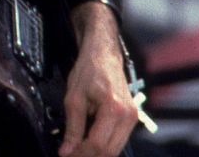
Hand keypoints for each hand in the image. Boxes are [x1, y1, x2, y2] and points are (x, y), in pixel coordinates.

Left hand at [58, 2, 138, 156]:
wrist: (104, 53)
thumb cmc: (89, 69)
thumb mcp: (73, 98)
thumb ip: (72, 127)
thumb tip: (66, 151)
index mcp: (114, 109)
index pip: (97, 145)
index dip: (80, 155)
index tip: (65, 156)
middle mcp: (128, 116)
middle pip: (110, 152)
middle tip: (70, 155)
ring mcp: (133, 118)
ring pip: (115, 149)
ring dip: (96, 154)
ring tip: (77, 151)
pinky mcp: (132, 118)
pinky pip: (118, 141)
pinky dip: (103, 146)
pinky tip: (88, 143)